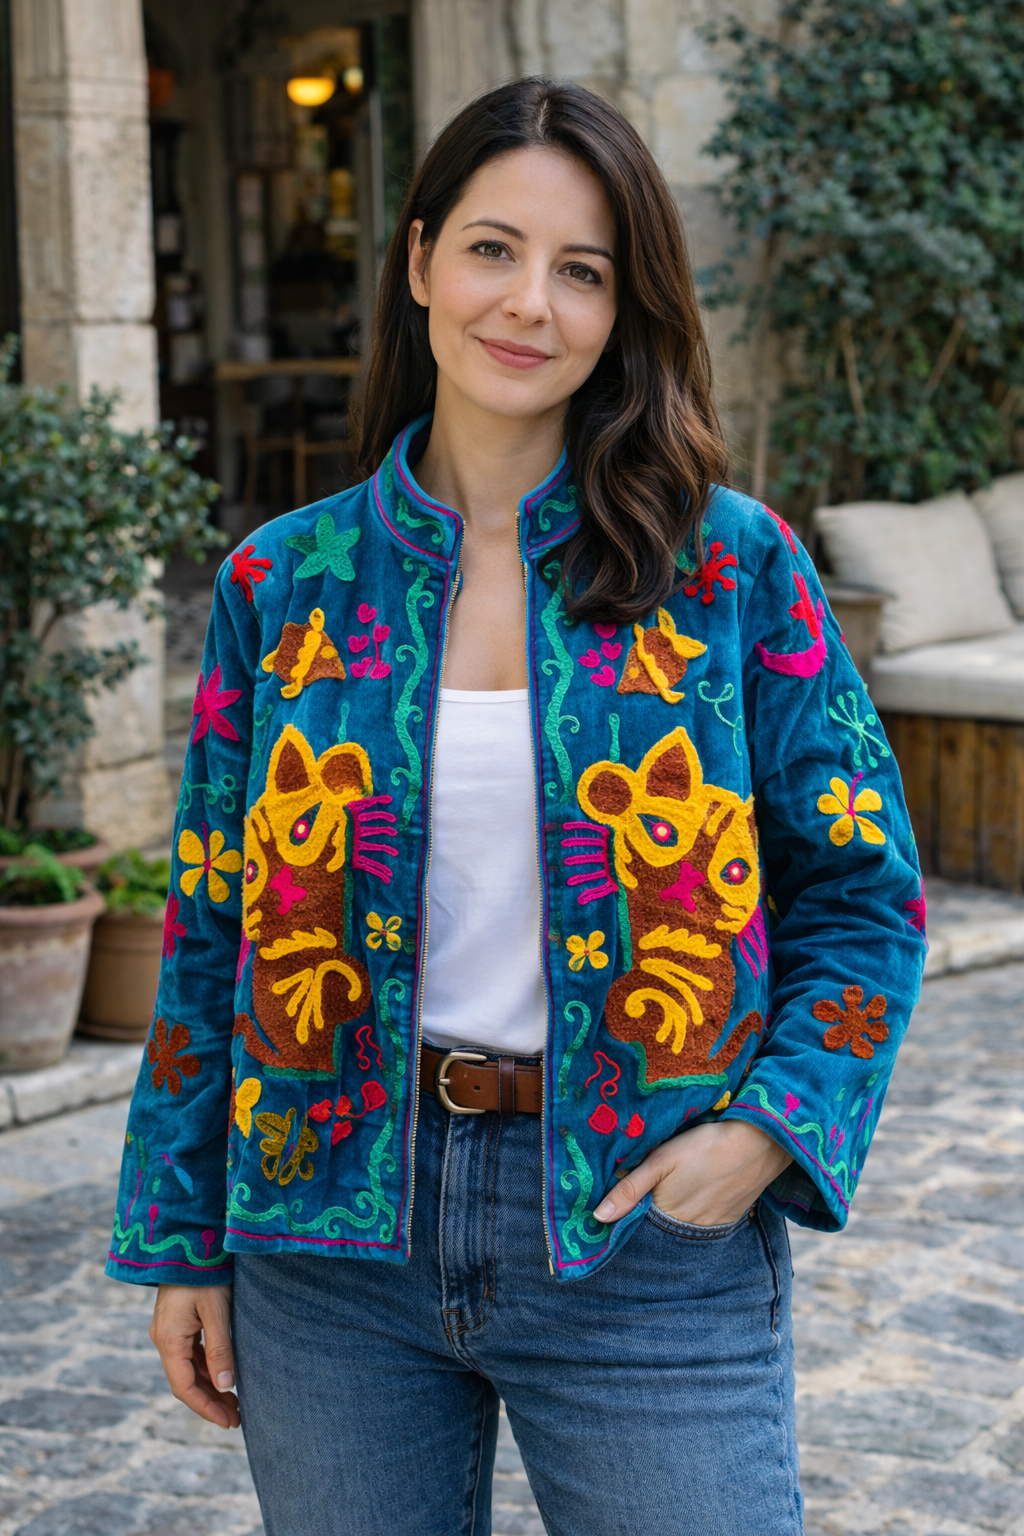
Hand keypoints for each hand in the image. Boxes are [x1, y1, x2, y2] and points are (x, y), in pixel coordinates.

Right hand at [150, 1283, 239, 1428]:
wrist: (188, 1239)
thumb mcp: (217, 1310)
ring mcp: (168, 1330)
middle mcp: (163, 1338)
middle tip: (237, 1418)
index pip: (184, 1386)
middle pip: (185, 1381)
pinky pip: (190, 1354)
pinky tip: (223, 1376)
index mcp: (169, 1339)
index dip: (206, 1408)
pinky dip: (206, 1369)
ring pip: (188, 1369)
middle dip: (210, 1401)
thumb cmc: (205, 1272)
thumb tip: (227, 1387)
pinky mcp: (176, 1322)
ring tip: (235, 1402)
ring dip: (209, 1387)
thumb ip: (220, 1349)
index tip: (228, 1421)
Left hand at [593, 1120, 792, 1226]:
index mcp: (667, 1216)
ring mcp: (711, 1226)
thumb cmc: (705, 1146)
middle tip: (646, 1190)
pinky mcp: (728, 1219)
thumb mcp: (662, 1160)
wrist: (759, 1143)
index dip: (625, 1214)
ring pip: (680, 1226)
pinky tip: (693, 1192)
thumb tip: (598, 1218)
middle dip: (648, 1215)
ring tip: (670, 1190)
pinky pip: (702, 1223)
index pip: (637, 1225)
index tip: (613, 1205)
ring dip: (671, 1214)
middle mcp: (688, 1230)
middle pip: (659, 1228)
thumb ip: (630, 1189)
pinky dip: (693, 1212)